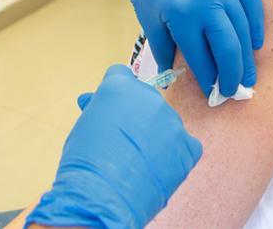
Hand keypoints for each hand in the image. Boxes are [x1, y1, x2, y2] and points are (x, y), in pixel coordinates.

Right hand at [27, 66, 201, 227]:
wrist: (102, 197)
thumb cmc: (84, 163)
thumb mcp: (84, 125)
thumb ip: (97, 109)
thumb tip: (93, 101)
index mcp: (120, 86)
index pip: (121, 75)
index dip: (115, 94)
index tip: (112, 109)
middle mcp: (149, 97)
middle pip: (145, 98)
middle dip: (136, 114)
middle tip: (123, 140)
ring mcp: (172, 121)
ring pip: (165, 122)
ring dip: (156, 134)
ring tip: (138, 160)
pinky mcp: (188, 146)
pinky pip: (186, 143)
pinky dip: (176, 153)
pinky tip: (158, 166)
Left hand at [93, 0, 263, 96]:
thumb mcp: (148, 17)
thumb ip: (164, 48)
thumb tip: (175, 77)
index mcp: (180, 14)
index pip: (201, 58)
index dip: (209, 79)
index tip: (213, 92)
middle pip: (228, 47)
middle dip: (233, 74)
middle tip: (235, 90)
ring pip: (243, 27)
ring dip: (246, 55)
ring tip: (247, 75)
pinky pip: (252, 0)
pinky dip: (256, 23)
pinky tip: (254, 42)